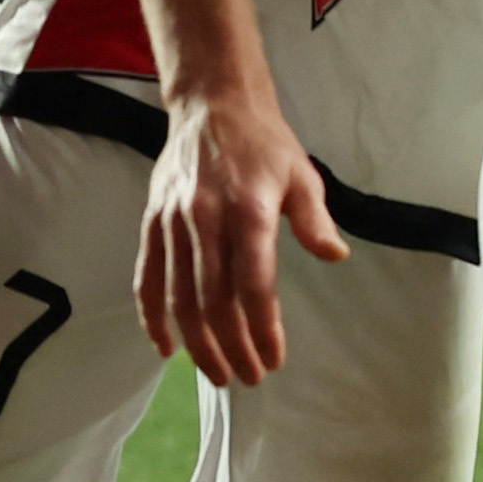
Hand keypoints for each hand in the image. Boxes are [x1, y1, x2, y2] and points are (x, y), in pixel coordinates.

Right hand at [136, 84, 345, 383]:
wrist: (212, 104)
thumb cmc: (264, 144)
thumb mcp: (302, 174)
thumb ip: (314, 219)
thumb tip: (336, 255)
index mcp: (248, 210)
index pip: (254, 283)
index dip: (263, 327)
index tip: (273, 358)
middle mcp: (206, 219)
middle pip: (214, 300)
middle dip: (232, 347)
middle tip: (249, 377)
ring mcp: (173, 223)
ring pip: (179, 297)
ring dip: (197, 343)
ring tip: (218, 374)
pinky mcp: (152, 223)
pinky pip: (147, 277)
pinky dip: (152, 317)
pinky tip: (166, 348)